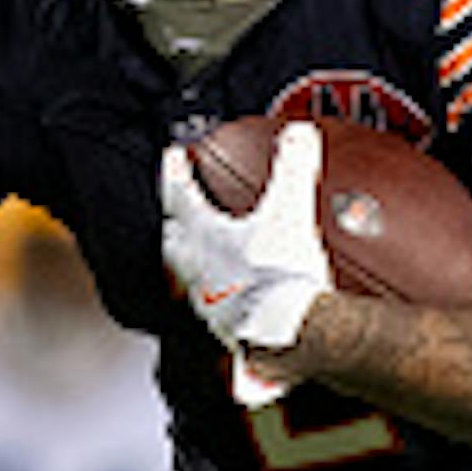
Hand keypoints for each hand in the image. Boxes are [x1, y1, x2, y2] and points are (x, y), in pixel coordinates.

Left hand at [159, 123, 328, 408]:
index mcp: (205, 238)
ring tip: (203, 257)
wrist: (290, 337)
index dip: (176, 173)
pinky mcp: (228, 333)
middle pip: (173, 242)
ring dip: (191, 263)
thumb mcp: (290, 211)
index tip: (173, 157)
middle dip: (173, 222)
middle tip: (176, 211)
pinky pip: (215, 310)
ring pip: (187, 279)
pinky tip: (236, 301)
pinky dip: (221, 298)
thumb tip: (299, 132)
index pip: (179, 196)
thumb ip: (294, 168)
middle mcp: (197, 273)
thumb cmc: (281, 277)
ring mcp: (209, 306)